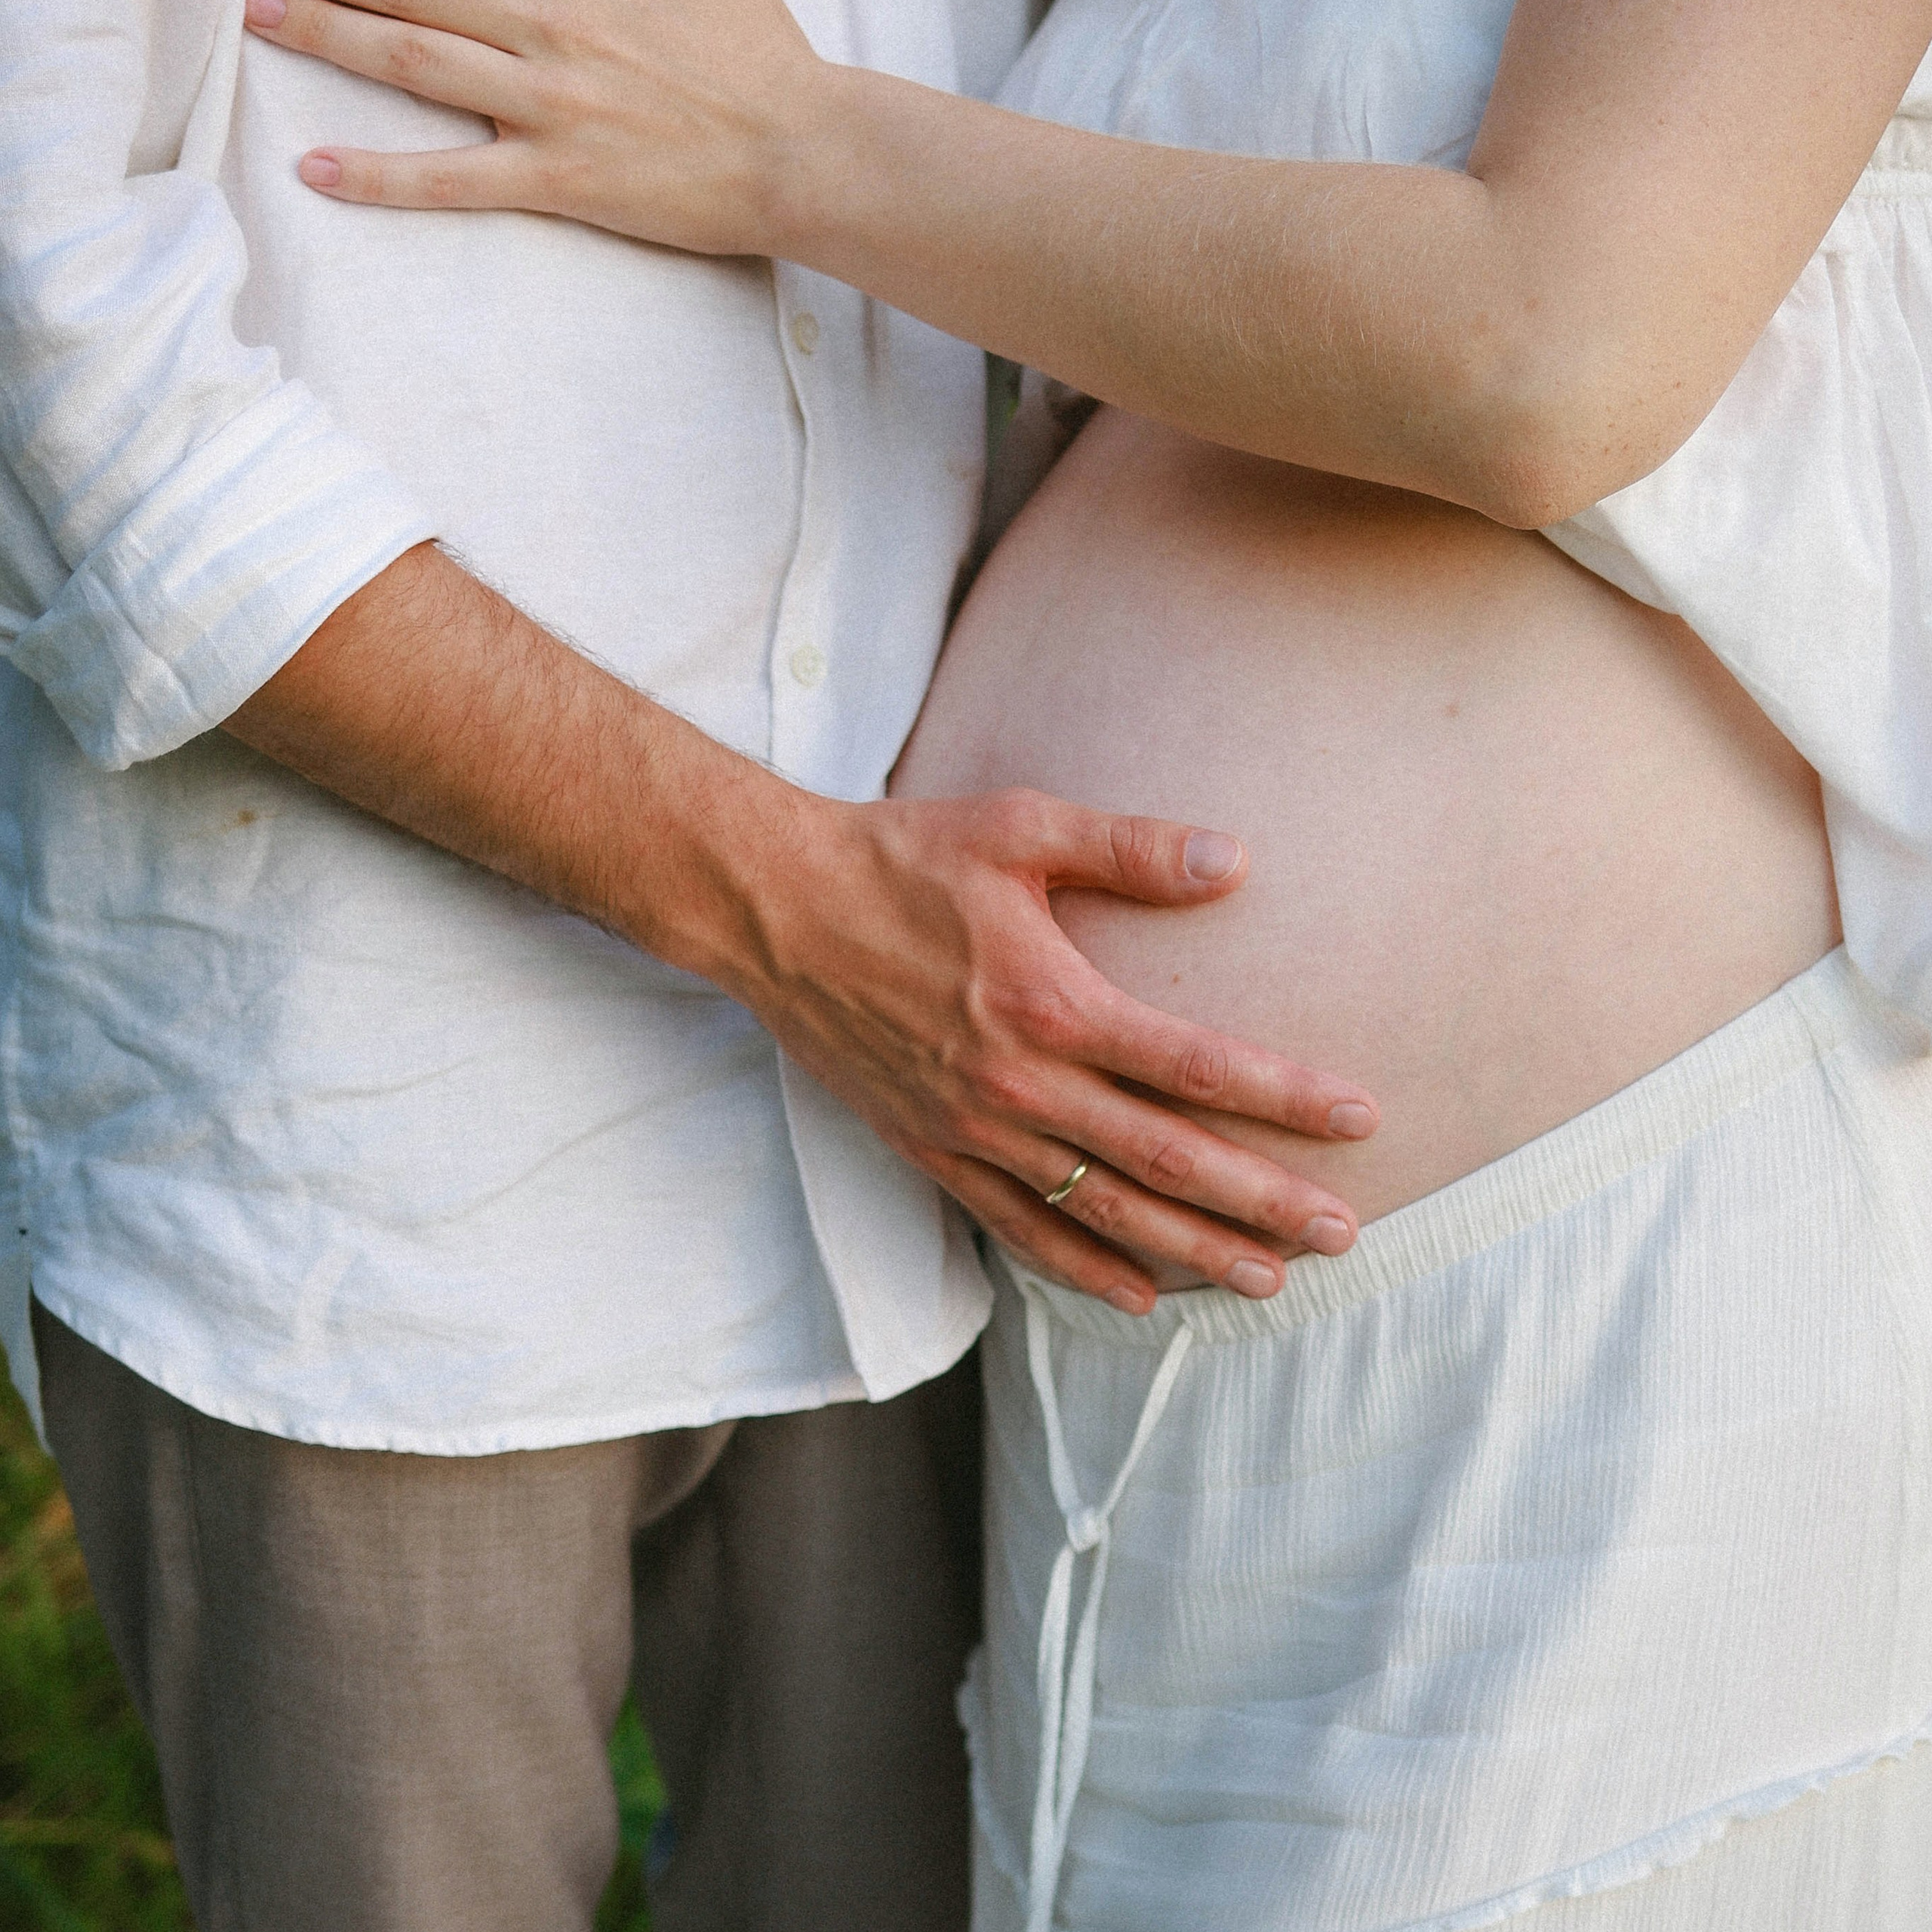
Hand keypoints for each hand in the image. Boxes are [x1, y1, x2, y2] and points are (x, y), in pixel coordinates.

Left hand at [242, 0, 826, 253]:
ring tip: (257, 20)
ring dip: (327, 31)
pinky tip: (318, 168)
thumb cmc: (766, 71)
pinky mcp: (561, 179)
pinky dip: (380, 175)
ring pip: (413, 56)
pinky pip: (450, 178)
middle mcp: (551, 26)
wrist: (806, 152)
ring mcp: (550, 104)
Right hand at [701, 784, 1377, 1315]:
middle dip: (1262, 1202)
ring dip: (1191, 1250)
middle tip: (1342, 1235)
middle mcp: (1019, 1082)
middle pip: (1165, 1161)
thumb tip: (1235, 860)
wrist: (775, 909)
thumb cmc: (900, 858)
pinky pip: (1018, 1230)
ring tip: (1268, 1281)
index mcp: (1052, 1001)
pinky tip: (1139, 1297)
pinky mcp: (931, 1152)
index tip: (1361, 1120)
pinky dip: (1082, 1270)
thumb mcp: (1018, 828)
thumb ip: (1130, 849)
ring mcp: (973, 1129)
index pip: (1196, 1067)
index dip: (1285, 1097)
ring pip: (1101, 1211)